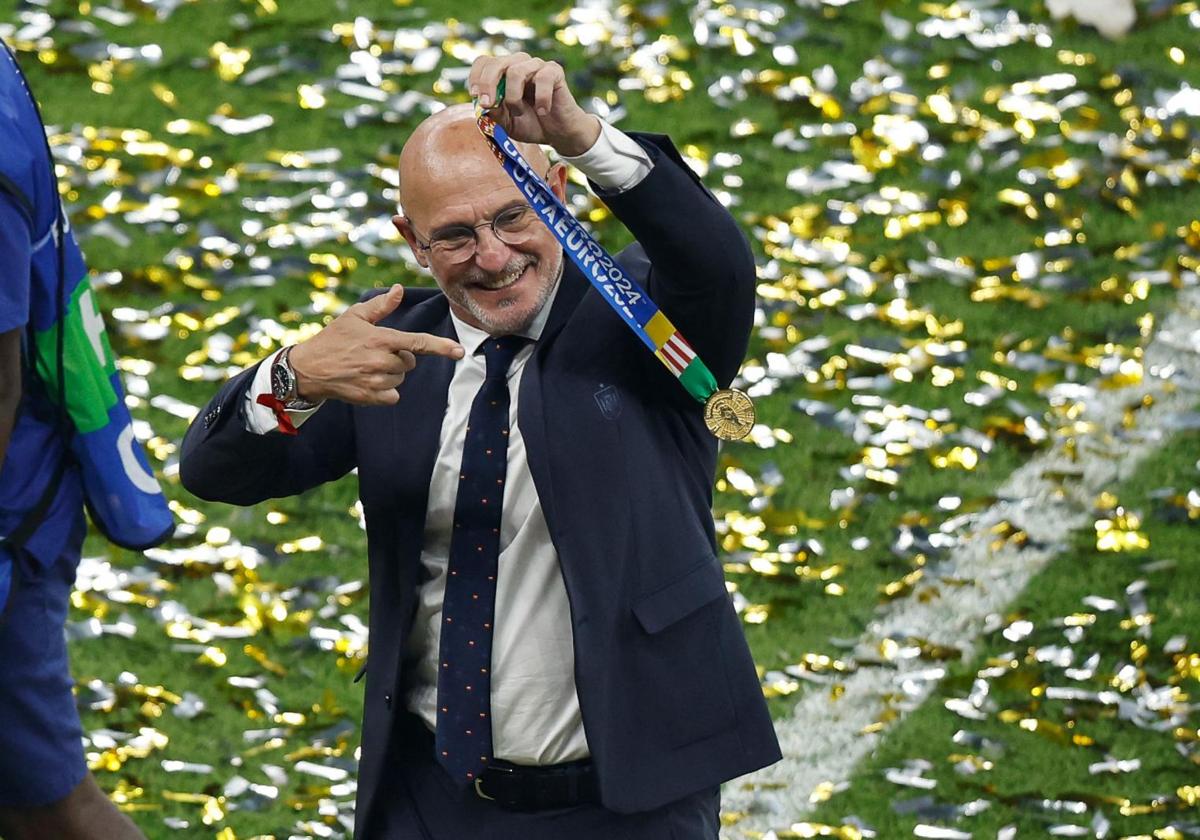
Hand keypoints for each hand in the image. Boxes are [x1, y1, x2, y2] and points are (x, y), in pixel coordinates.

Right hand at [288, 284, 463, 405]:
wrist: (309, 369)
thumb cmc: (333, 339)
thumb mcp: (355, 317)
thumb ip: (381, 306)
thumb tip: (399, 289)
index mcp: (381, 338)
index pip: (418, 343)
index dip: (441, 347)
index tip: (460, 351)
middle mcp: (381, 360)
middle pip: (410, 362)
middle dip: (399, 358)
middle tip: (375, 353)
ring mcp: (376, 380)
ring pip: (401, 378)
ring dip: (391, 374)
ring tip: (367, 367)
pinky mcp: (371, 397)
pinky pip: (393, 395)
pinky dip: (385, 390)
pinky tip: (367, 381)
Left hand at [468, 52, 600, 156]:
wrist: (558, 133)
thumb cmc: (531, 124)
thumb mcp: (506, 123)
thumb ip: (494, 113)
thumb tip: (484, 104)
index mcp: (503, 72)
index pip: (484, 62)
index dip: (476, 76)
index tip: (475, 96)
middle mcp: (518, 64)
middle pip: (496, 63)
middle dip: (487, 84)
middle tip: (487, 105)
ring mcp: (536, 65)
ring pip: (516, 71)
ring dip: (513, 97)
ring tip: (520, 112)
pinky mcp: (554, 71)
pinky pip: (543, 79)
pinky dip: (540, 99)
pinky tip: (542, 112)